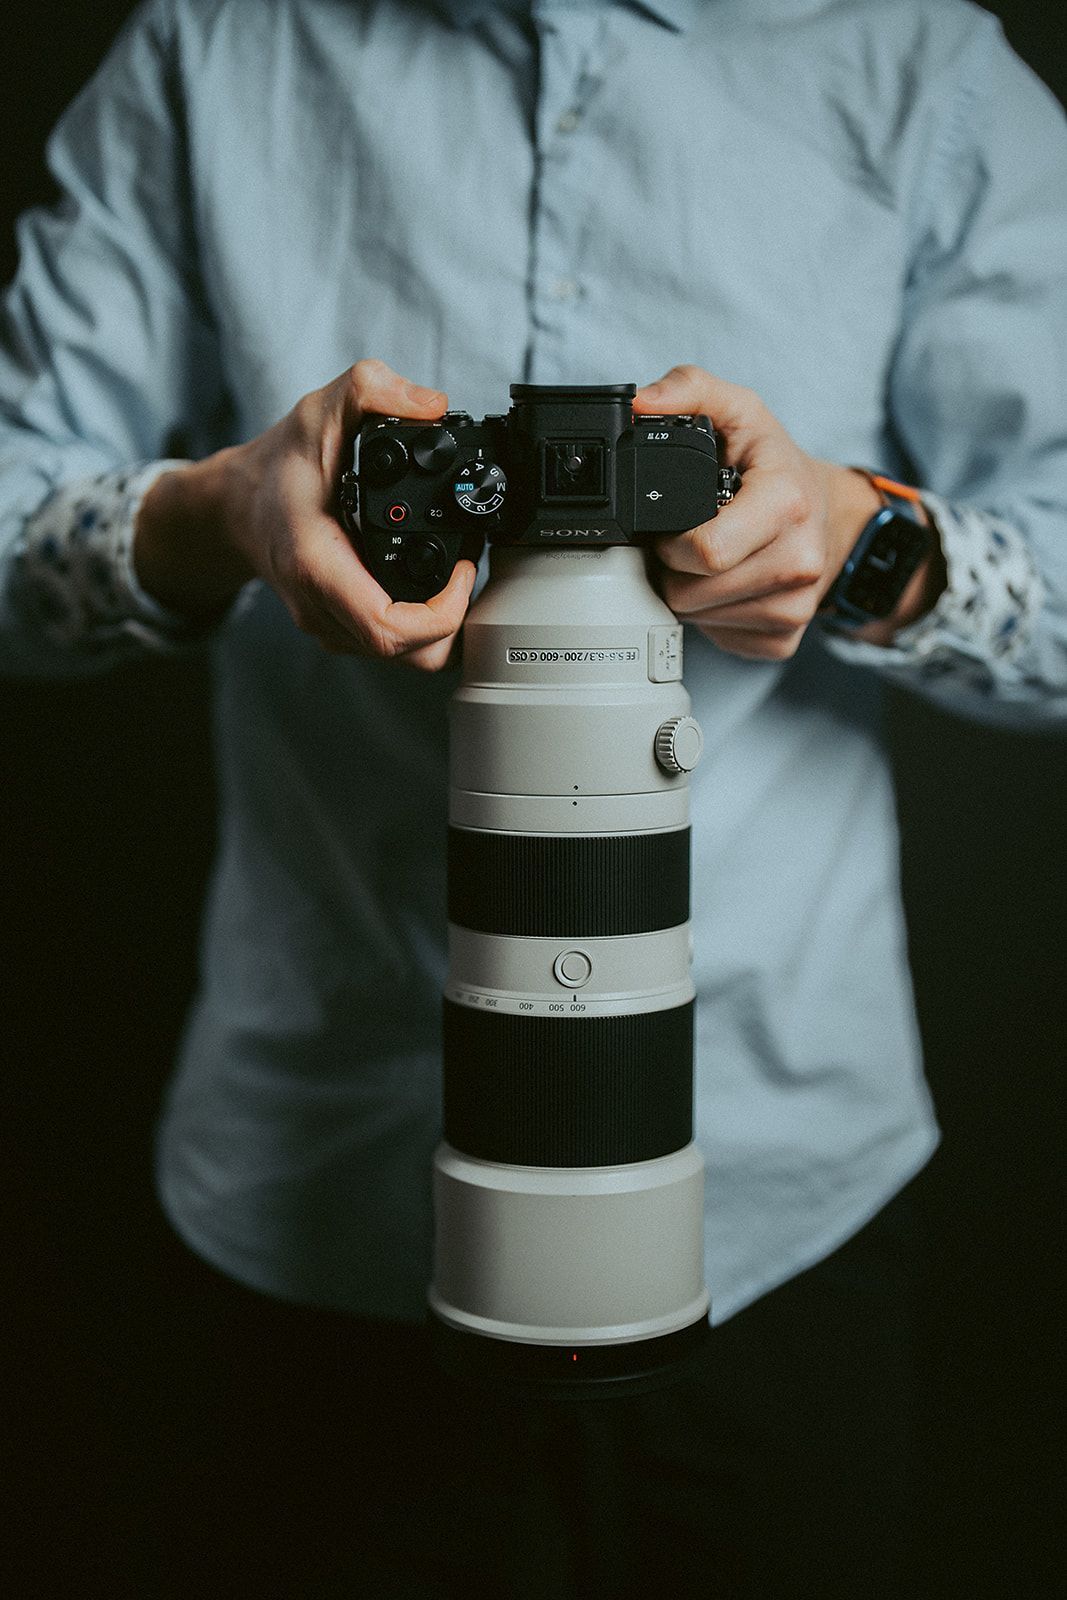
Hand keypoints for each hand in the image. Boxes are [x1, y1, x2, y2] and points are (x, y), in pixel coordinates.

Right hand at [135, 359, 475, 670]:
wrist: (235, 505)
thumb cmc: (277, 465)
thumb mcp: (320, 409)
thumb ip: (372, 388)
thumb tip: (432, 404)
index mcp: (317, 565)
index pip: (388, 628)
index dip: (442, 613)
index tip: (462, 569)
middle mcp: (321, 607)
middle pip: (408, 655)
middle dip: (452, 623)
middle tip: (466, 573)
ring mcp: (329, 624)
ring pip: (403, 657)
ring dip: (438, 625)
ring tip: (453, 577)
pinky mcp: (338, 628)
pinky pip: (389, 644)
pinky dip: (419, 623)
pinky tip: (429, 586)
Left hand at [634, 366, 942, 658]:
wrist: (833, 517)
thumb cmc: (777, 467)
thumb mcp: (742, 412)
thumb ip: (690, 389)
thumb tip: (641, 404)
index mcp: (785, 505)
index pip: (703, 551)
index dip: (669, 543)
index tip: (672, 526)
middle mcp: (798, 562)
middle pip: (689, 593)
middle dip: (672, 569)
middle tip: (686, 540)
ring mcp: (795, 608)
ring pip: (698, 620)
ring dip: (690, 592)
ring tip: (708, 559)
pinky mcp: (785, 641)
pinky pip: (720, 639)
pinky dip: (712, 616)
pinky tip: (726, 584)